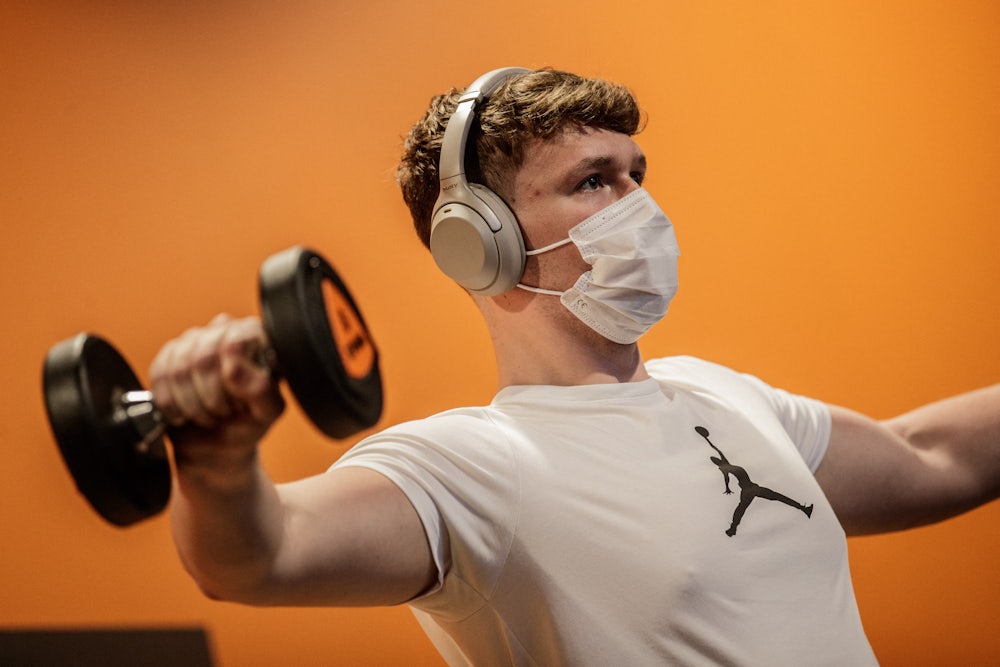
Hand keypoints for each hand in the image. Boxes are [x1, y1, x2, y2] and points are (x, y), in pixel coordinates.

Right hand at [149, 314, 285, 461]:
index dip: (230, 376)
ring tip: (206, 415)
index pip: (237, 340)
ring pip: (180, 366)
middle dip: (211, 396)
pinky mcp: (170, 353)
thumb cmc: (247, 423)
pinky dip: (171, 402)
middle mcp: (226, 330)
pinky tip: (184, 412)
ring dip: (191, 403)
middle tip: (221, 413)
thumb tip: (232, 368)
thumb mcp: (267, 412)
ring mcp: (196, 339)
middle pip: (205, 355)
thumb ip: (260, 389)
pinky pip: (160, 373)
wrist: (216, 444)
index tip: (238, 403)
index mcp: (259, 337)